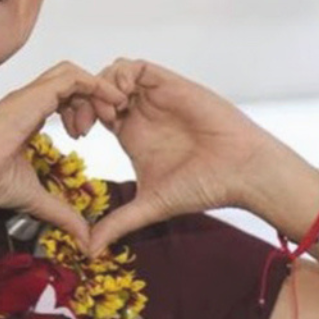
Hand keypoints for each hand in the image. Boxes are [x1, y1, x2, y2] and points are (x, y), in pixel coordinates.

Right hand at [0, 61, 127, 250]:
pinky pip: (73, 77)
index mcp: (26, 118)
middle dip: (94, 96)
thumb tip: (84, 236)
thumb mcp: (34, 197)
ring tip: (113, 112)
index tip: (92, 133)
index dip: (81, 111)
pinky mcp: (35, 94)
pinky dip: (96, 84)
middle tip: (109, 121)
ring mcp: (31, 95)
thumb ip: (61, 212)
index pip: (60, 100)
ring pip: (73, 74)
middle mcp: (29, 102)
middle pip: (70, 83)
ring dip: (98, 89)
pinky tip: (109, 103)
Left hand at [87, 58, 317, 255]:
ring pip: (113, 73)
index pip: (92, 113)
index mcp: (131, 134)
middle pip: (96, 89)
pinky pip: (135, 67)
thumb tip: (88, 251)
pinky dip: (120, 76)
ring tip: (106, 113)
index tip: (76, 138)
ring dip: (100, 87)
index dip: (78, 118)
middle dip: (83, 100)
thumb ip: (118, 223)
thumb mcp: (150, 205)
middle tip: (83, 123)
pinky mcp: (170, 84)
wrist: (241, 170)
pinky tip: (122, 100)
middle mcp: (140, 113)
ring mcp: (154, 96)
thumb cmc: (204, 187)